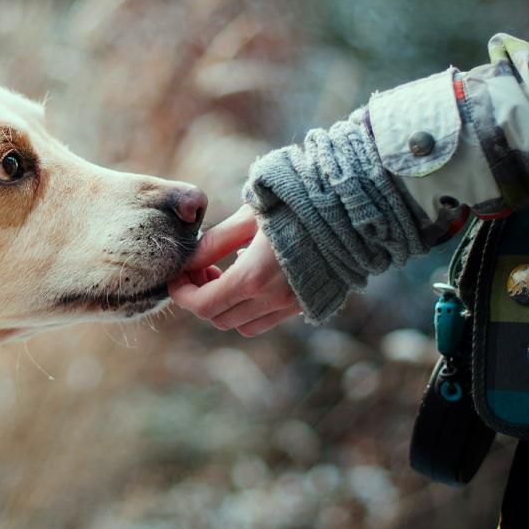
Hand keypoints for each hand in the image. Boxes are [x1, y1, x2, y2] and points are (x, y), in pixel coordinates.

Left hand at [168, 205, 301, 335]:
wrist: (352, 208)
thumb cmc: (297, 203)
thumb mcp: (248, 216)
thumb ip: (214, 242)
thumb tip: (187, 260)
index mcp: (254, 277)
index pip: (203, 305)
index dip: (182, 293)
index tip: (176, 276)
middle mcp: (273, 299)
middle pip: (218, 318)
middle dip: (200, 298)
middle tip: (200, 269)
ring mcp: (292, 305)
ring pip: (242, 325)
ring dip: (225, 306)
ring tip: (223, 274)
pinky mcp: (306, 304)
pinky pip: (266, 320)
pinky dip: (249, 308)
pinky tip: (251, 277)